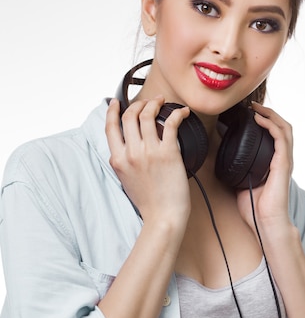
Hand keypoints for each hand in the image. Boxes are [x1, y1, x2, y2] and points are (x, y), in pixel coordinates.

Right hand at [105, 96, 191, 225]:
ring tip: (161, 102)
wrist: (163, 216)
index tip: (117, 102)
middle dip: (138, 104)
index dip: (112, 111)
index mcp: (118, 159)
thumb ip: (122, 161)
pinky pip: (170, 123)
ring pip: (147, 115)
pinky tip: (182, 112)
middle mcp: (131, 153)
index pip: (110, 127)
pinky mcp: (168, 153)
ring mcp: (149, 152)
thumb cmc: (148, 201)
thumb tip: (124, 146)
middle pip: (129, 116)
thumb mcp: (125, 179)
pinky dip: (177, 113)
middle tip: (147, 103)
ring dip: (154, 104)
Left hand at [236, 101, 293, 235]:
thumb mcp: (240, 181)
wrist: (265, 223)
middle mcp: (282, 158)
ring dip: (270, 114)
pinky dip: (270, 125)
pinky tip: (259, 120)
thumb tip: (220, 155)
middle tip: (252, 105)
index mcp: (273, 162)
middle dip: (268, 113)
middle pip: (282, 126)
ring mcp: (284, 160)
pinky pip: (281, 138)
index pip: (274, 134)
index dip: (264, 120)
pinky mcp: (283, 164)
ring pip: (285, 128)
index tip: (249, 113)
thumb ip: (236, 167)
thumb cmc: (254, 207)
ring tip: (257, 108)